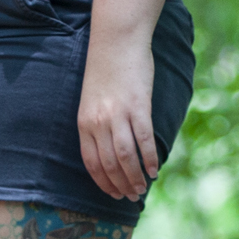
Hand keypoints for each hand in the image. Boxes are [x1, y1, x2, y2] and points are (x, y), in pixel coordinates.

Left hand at [76, 35, 162, 202]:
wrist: (116, 41)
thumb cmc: (106, 71)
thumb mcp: (92, 101)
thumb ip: (98, 125)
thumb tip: (110, 151)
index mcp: (84, 122)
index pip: (91, 163)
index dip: (103, 183)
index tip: (112, 194)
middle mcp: (98, 122)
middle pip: (109, 164)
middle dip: (120, 185)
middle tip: (131, 197)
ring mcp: (118, 115)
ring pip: (126, 158)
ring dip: (135, 178)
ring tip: (142, 189)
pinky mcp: (138, 107)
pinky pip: (144, 141)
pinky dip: (149, 159)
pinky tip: (154, 170)